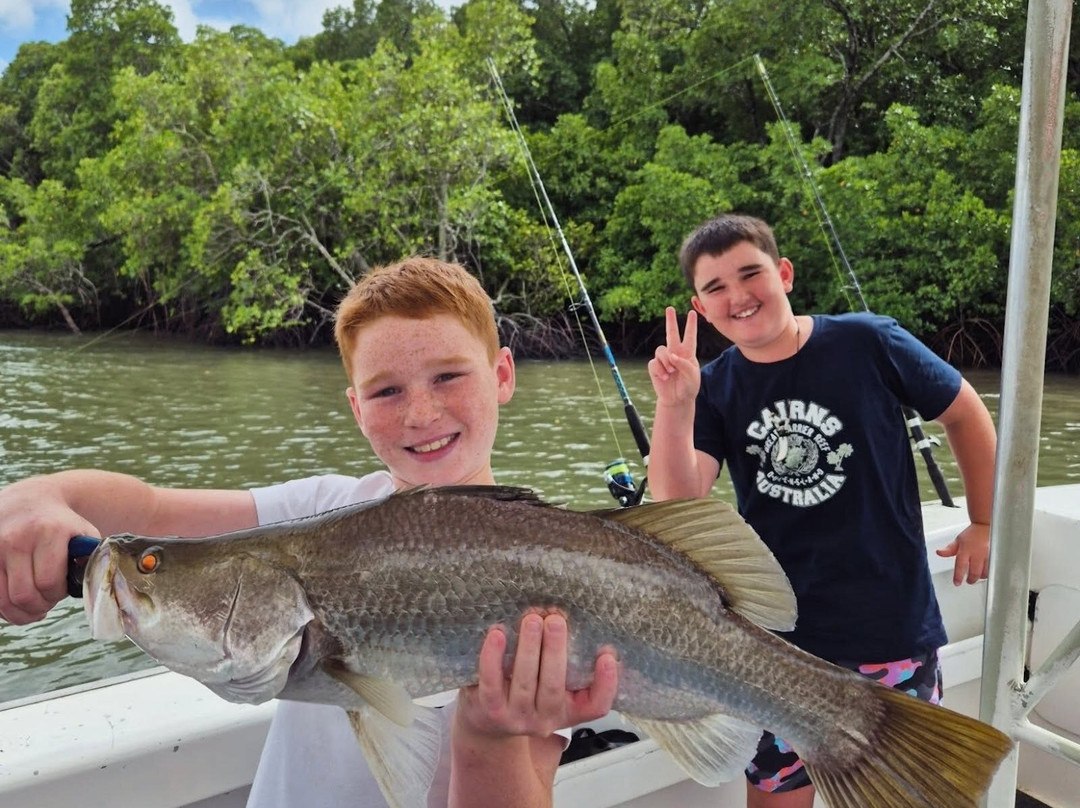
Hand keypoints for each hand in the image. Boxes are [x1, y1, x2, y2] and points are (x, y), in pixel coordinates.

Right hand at [0, 479, 100, 623]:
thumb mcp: (83, 533)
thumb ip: (92, 557)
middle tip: (47, 602)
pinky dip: (4, 607)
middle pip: (24, 595)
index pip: (48, 582)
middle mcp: (17, 539)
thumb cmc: (62, 525)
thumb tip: (98, 582)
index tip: (62, 590)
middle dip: (40, 606)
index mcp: (49, 532)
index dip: (57, 594)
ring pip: (3, 600)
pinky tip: (16, 603)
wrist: (30, 501)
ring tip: (34, 608)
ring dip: (21, 612)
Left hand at [456, 613, 617, 739]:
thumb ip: (569, 664)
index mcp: (569, 711)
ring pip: (524, 682)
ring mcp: (516, 717)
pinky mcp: (490, 710)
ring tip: (531, 620)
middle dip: (555, 651)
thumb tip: (577, 620)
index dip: (606, 684)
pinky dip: (493, 658)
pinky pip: (491, 682)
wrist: (488, 722)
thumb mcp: (554, 687)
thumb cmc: (527, 693)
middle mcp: (545, 719)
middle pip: (554, 688)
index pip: (596, 706)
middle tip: (556, 620)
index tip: (607, 656)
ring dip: (528, 648)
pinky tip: (497, 634)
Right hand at [648, 307, 699, 406]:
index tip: (692, 313)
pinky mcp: (655, 367)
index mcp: (687, 353)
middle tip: (670, 308)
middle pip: (671, 333)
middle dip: (670, 320)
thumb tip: (672, 356)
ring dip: (666, 361)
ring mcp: (664, 359)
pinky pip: (654, 362)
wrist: (677, 399)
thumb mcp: (692, 375)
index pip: (690, 336)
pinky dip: (659, 370)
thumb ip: (684, 364)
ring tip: (671, 372)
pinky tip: (664, 377)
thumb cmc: (688, 386)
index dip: (691, 325)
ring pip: (661, 350)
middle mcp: (675, 353)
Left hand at [936, 522, 989, 585]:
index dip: (958, 576)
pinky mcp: (995, 556)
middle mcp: (977, 553)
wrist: (984, 527)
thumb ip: (948, 550)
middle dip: (971, 579)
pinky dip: (988, 572)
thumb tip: (939, 552)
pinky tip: (985, 573)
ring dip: (980, 577)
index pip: (961, 565)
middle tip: (968, 581)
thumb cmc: (971, 535)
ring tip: (976, 577)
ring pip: (985, 572)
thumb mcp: (957, 541)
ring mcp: (987, 555)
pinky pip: (992, 568)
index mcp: (966, 549)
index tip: (957, 583)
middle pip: (974, 571)